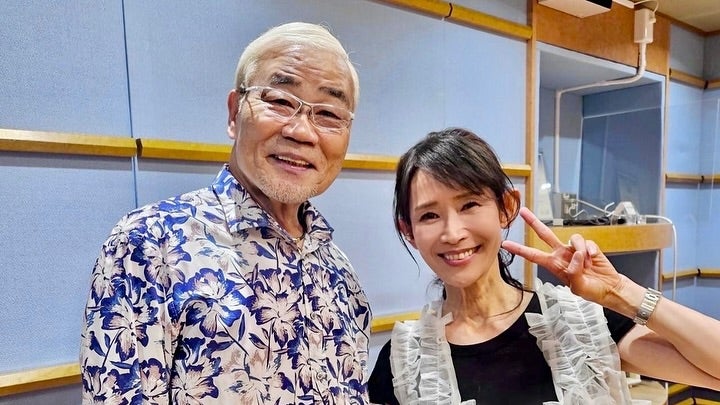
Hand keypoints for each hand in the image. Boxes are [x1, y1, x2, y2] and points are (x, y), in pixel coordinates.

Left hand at [502, 207, 625, 306]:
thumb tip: (575, 256)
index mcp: (554, 265)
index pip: (533, 256)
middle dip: (533, 222)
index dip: (520, 250)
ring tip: (587, 265)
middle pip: (545, 234)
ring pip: (573, 239)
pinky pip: (586, 242)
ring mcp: (574, 249)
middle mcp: (562, 254)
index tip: (506, 244)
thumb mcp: (579, 288)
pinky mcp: (588, 246)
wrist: (610, 288)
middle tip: (522, 211)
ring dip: (580, 251)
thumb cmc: (591, 290)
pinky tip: (594, 259)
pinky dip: (590, 251)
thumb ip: (574, 273)